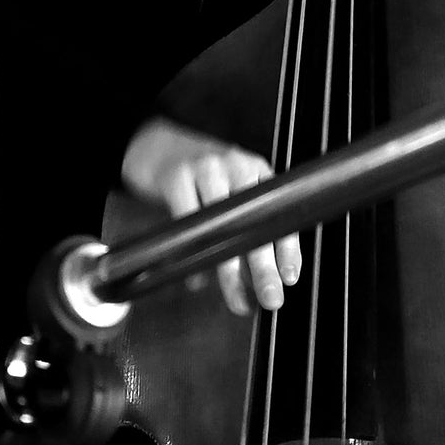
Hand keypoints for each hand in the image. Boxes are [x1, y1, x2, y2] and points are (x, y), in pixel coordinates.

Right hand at [120, 116, 300, 316]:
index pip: (279, 212)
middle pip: (255, 222)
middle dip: (265, 266)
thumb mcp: (229, 192)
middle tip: (272, 298)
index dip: (288, 248)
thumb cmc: (198, 177)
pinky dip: (192, 255)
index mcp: (257, 172)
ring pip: (223, 228)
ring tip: (238, 300)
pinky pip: (188, 223)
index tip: (290, 278)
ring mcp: (207, 169)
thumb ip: (243, 228)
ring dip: (232, 269)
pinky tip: (196, 279)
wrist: (154, 145)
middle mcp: (237, 166)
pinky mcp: (177, 176)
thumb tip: (255, 283)